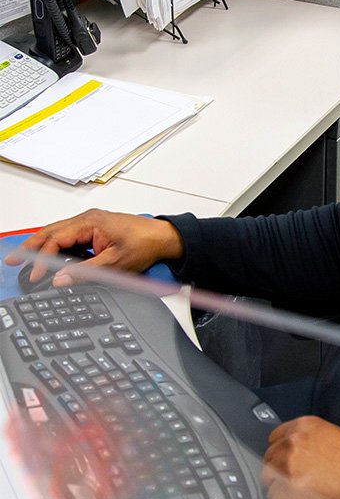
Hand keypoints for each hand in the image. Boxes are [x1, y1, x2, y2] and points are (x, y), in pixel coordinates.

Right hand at [3, 209, 183, 286]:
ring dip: (42, 245)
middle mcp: (87, 219)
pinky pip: (69, 235)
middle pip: (51, 232)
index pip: (56, 240)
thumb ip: (86, 272)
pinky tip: (50, 255)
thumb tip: (61, 279)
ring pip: (58, 232)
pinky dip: (56, 244)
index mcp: (90, 223)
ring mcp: (91, 223)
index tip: (36, 275)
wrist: (164, 237)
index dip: (43, 259)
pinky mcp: (95, 228)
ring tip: (25, 258)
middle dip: (31, 246)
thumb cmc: (146, 244)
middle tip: (12, 259)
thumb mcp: (115, 263)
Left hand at [261, 416, 339, 498]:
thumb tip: (299, 452)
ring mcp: (288, 466)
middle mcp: (294, 443)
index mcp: (306, 426)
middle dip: (278, 469)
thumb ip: (312, 440)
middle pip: (269, 457)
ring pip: (267, 478)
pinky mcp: (288, 490)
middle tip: (294, 479)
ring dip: (280, 485)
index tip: (285, 459)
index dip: (281, 450)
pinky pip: (273, 498)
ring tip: (300, 492)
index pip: (276, 436)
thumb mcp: (336, 437)